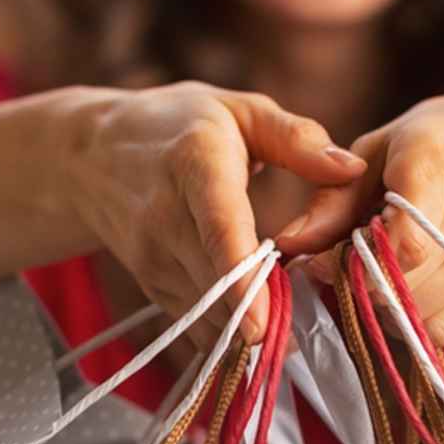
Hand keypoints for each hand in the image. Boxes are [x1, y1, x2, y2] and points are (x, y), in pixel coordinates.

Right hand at [65, 82, 364, 345]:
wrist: (90, 154)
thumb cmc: (178, 125)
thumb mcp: (240, 111)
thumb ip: (298, 138)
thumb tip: (352, 169)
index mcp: (195, 166)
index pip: (219, 230)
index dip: (242, 280)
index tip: (264, 326)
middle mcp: (165, 217)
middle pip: (216, 286)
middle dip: (267, 315)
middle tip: (315, 327)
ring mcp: (152, 258)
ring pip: (208, 314)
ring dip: (252, 328)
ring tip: (295, 329)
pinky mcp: (151, 286)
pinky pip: (196, 324)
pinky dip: (232, 331)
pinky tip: (263, 326)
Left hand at [281, 84, 443, 346]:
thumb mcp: (385, 147)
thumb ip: (334, 198)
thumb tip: (290, 245)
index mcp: (438, 170)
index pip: (398, 247)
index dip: (348, 266)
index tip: (321, 262)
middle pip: (400, 289)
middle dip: (355, 288)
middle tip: (342, 268)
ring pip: (417, 317)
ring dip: (382, 307)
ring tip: (378, 273)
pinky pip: (443, 332)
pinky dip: (414, 321)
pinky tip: (409, 288)